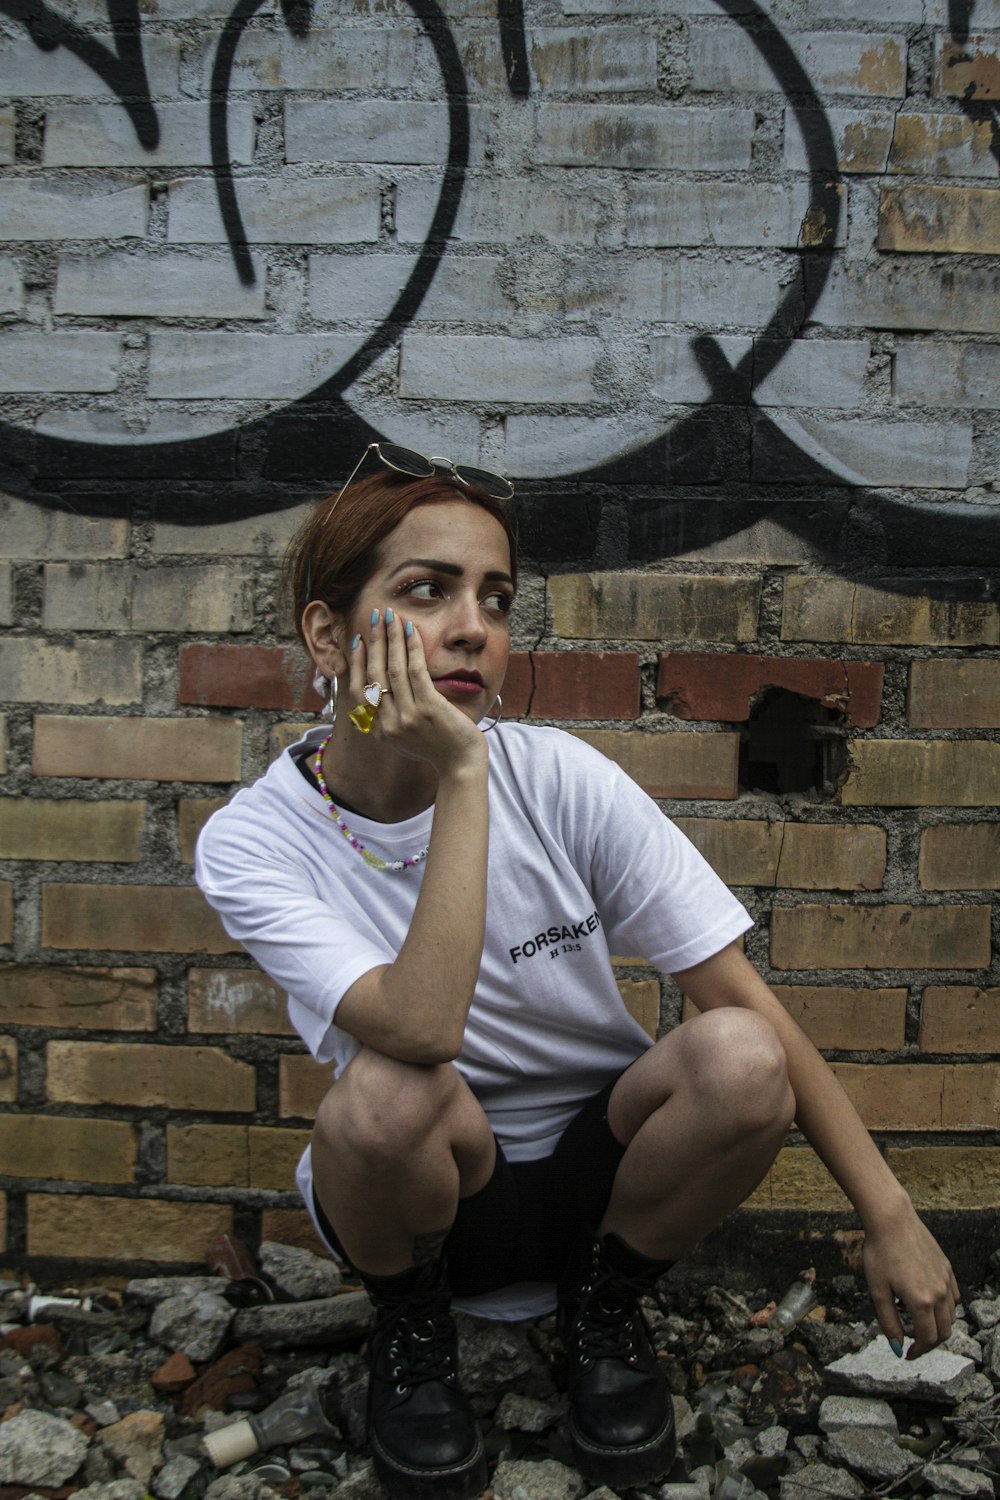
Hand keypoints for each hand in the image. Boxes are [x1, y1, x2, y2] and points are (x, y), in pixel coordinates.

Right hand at [349, 610, 486, 774]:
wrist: (461, 765)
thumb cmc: (437, 748)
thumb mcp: (405, 737)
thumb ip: (389, 717)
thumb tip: (379, 690)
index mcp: (378, 731)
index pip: (359, 691)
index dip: (357, 662)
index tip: (359, 641)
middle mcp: (388, 724)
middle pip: (373, 674)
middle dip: (373, 641)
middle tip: (374, 618)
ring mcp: (407, 716)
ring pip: (393, 668)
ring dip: (391, 638)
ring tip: (391, 616)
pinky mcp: (428, 708)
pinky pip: (416, 671)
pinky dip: (412, 647)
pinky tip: (411, 630)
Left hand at [861, 1199, 959, 1358]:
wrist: (892, 1220)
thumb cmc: (879, 1253)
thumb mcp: (877, 1290)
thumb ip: (889, 1322)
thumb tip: (896, 1347)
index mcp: (921, 1302)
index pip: (927, 1339)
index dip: (918, 1351)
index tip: (907, 1355)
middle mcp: (939, 1293)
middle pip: (943, 1332)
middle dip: (929, 1344)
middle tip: (914, 1345)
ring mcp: (946, 1280)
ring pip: (951, 1316)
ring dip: (938, 1327)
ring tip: (921, 1326)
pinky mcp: (947, 1268)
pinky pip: (953, 1297)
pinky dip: (946, 1309)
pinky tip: (930, 1305)